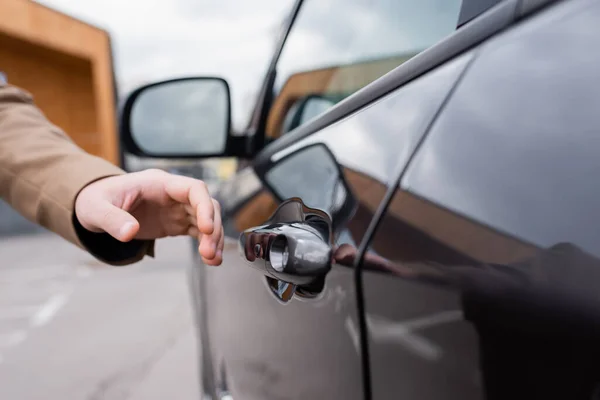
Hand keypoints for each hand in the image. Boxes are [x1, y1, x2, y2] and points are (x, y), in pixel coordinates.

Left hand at [74, 169, 222, 265]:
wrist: (95, 206)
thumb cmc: (95, 200)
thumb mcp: (96, 209)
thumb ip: (112, 220)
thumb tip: (130, 233)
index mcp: (159, 183)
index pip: (194, 188)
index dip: (204, 207)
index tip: (207, 228)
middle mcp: (173, 194)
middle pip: (206, 205)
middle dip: (212, 228)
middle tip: (208, 253)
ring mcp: (176, 208)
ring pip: (207, 219)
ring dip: (213, 238)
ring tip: (212, 260)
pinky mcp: (175, 223)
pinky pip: (198, 231)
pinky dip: (206, 243)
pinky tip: (210, 259)